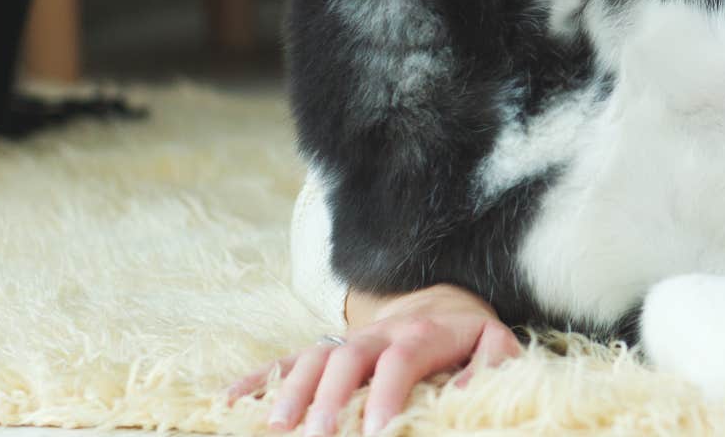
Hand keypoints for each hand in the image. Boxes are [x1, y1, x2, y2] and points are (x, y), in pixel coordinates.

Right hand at [224, 284, 520, 436]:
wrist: (439, 301)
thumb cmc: (467, 336)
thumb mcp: (494, 342)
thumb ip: (493, 364)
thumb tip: (467, 395)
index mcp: (421, 334)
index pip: (400, 359)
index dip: (387, 393)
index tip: (377, 432)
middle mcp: (378, 334)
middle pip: (347, 358)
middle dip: (330, 399)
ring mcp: (346, 341)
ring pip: (312, 358)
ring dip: (291, 391)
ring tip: (277, 428)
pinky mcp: (325, 350)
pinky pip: (286, 360)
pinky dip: (258, 379)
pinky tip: (231, 402)